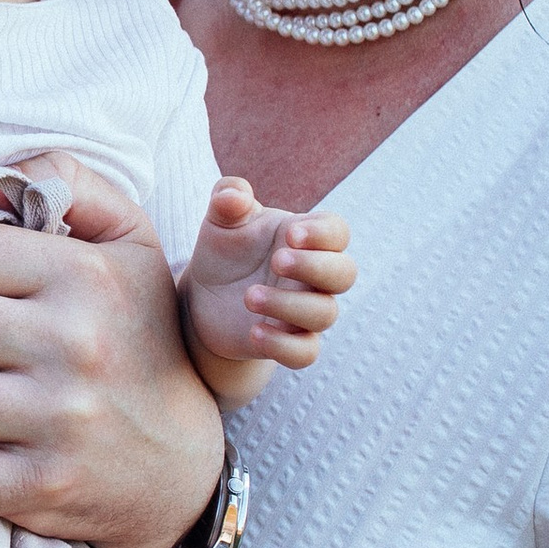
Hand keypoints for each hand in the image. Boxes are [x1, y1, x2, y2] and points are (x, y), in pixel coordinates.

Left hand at [183, 179, 354, 374]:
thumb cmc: (225, 250)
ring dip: (290, 305)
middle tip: (276, 261)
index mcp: (306, 239)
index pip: (337, 232)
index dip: (323, 233)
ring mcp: (305, 311)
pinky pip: (305, 352)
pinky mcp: (289, 342)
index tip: (291, 234)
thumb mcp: (221, 220)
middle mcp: (314, 276)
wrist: (204, 296)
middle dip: (315, 266)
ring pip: (324, 313)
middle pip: (344, 273)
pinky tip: (254, 332)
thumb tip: (233, 196)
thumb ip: (227, 198)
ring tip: (249, 297)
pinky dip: (284, 345)